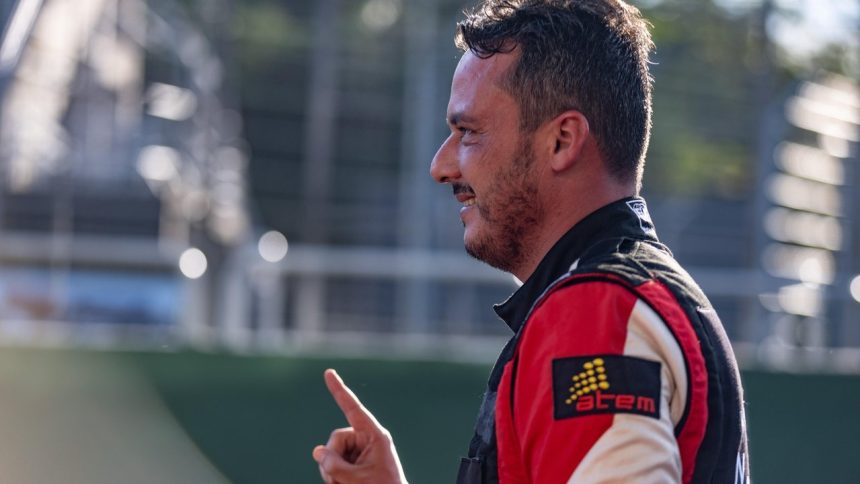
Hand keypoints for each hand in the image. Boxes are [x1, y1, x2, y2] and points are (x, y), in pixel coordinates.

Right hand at [312, 369, 407, 483]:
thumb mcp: (356, 479)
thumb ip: (334, 465)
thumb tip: (317, 451)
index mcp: (374, 436)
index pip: (353, 409)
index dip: (339, 390)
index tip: (328, 372)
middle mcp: (366, 439)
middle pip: (336, 439)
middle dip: (332, 460)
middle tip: (339, 481)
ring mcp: (359, 451)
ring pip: (331, 453)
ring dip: (331, 471)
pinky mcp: (354, 461)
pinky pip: (334, 462)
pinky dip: (333, 475)